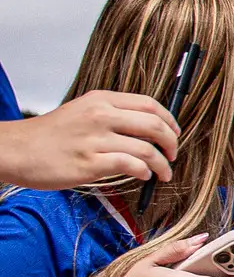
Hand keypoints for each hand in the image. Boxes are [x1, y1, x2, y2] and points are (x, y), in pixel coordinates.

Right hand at [0, 91, 178, 189]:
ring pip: (147, 148)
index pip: (149, 104)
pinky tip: (144, 175)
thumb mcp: (82, 112)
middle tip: (173, 154)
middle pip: (154, 125)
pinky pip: (130, 165)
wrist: (15, 149)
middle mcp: (100, 116)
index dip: (169, 120)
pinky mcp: (89, 163)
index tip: (174, 133)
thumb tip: (146, 127)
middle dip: (172, 142)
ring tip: (163, 173)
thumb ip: (112, 115)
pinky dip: (144, 171)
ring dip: (162, 164)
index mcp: (100, 100)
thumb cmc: (49, 135)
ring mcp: (95, 139)